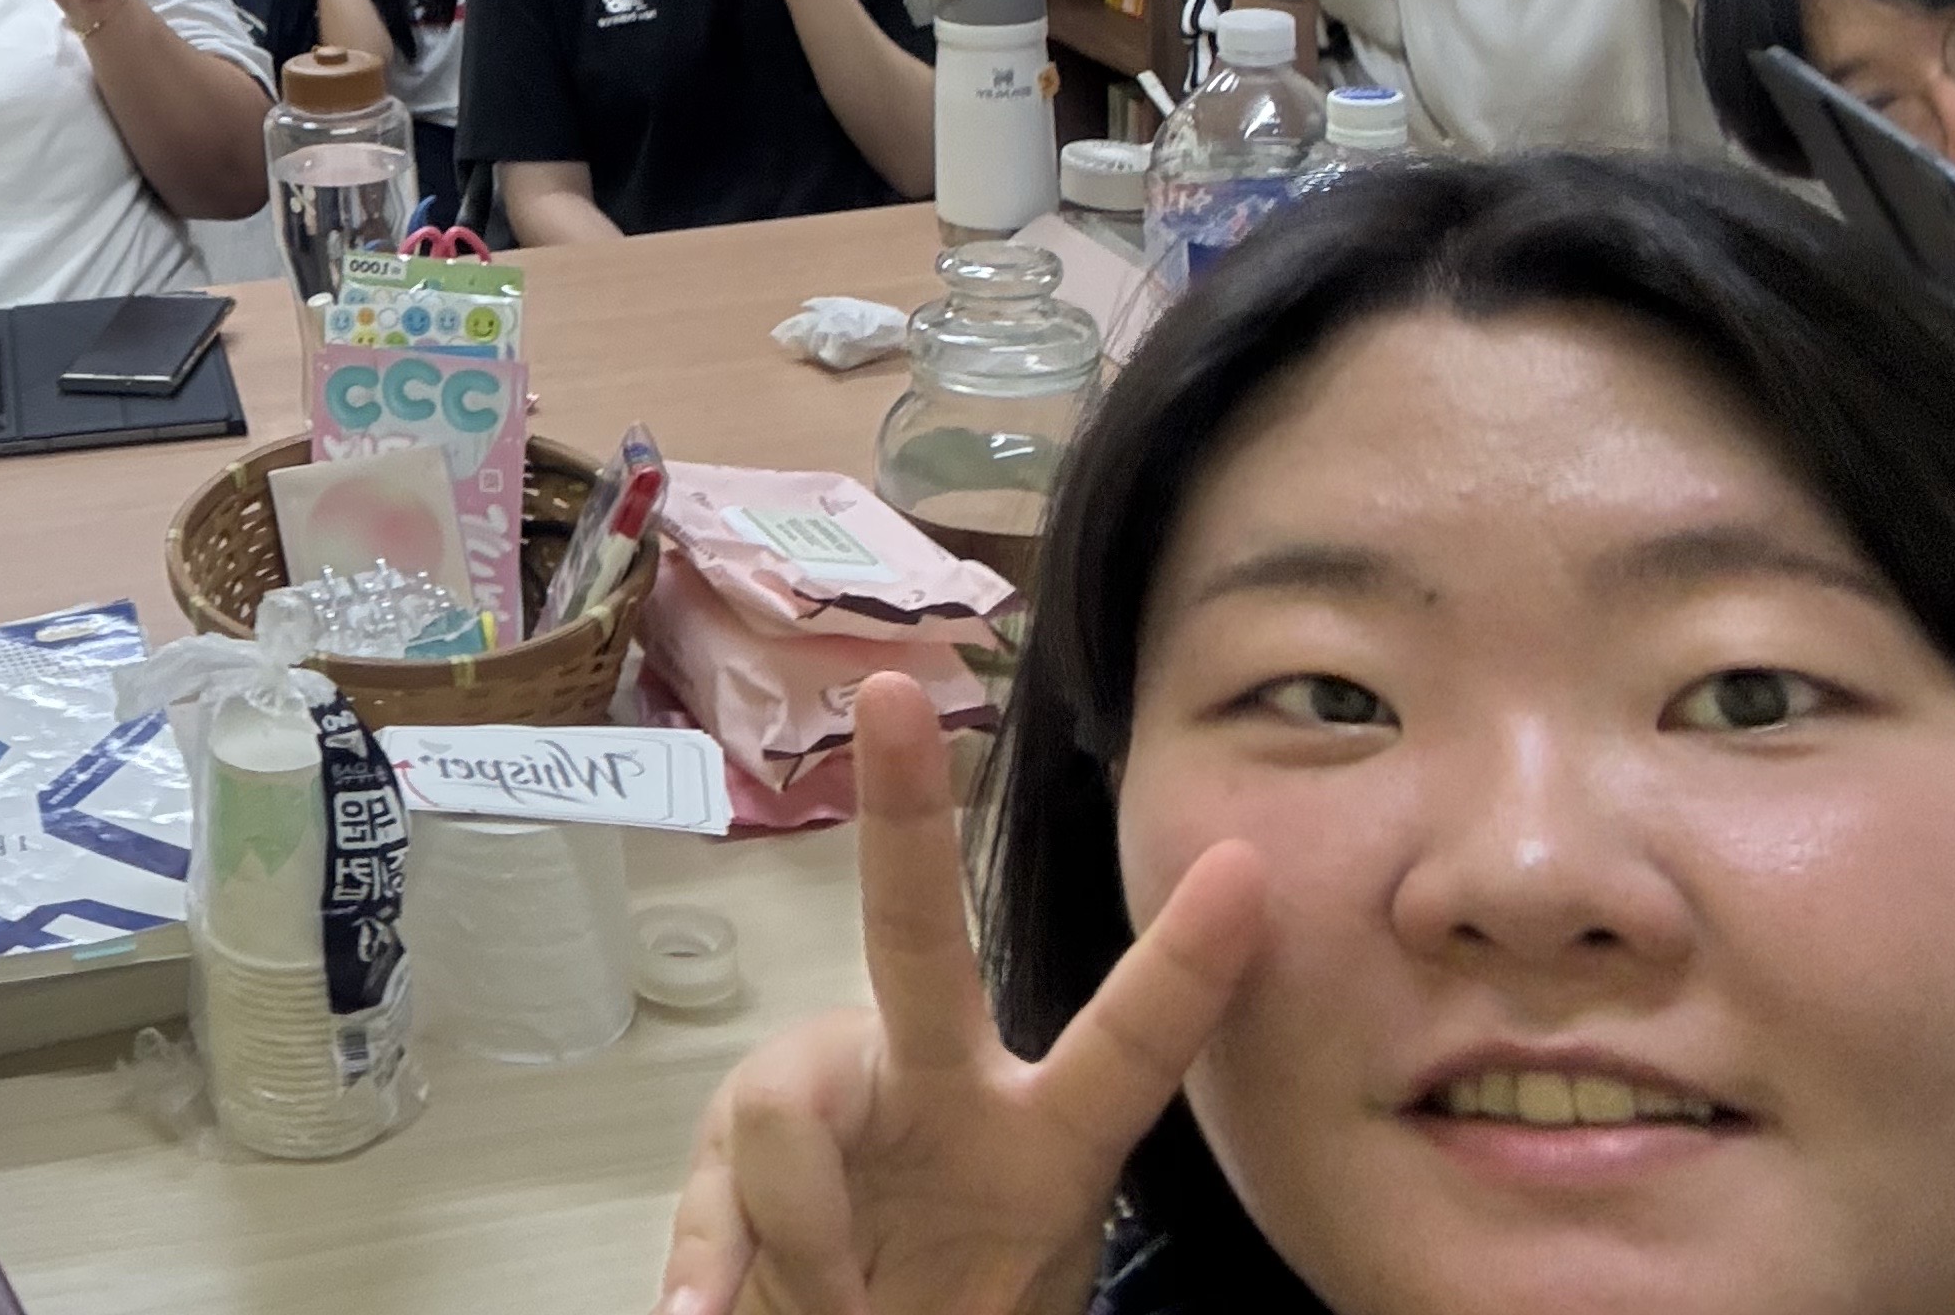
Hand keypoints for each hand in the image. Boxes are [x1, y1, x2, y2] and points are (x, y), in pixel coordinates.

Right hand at [650, 675, 1264, 1314]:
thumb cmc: (954, 1311)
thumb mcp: (1003, 1306)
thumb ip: (969, 1286)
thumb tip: (848, 1292)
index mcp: (1037, 1143)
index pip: (1126, 1052)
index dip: (1185, 969)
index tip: (1246, 873)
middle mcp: (930, 1091)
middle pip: (917, 942)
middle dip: (906, 815)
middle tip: (893, 701)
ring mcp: (824, 1111)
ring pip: (786, 1103)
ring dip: (802, 1230)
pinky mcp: (728, 1160)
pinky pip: (712, 1190)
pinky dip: (708, 1269)